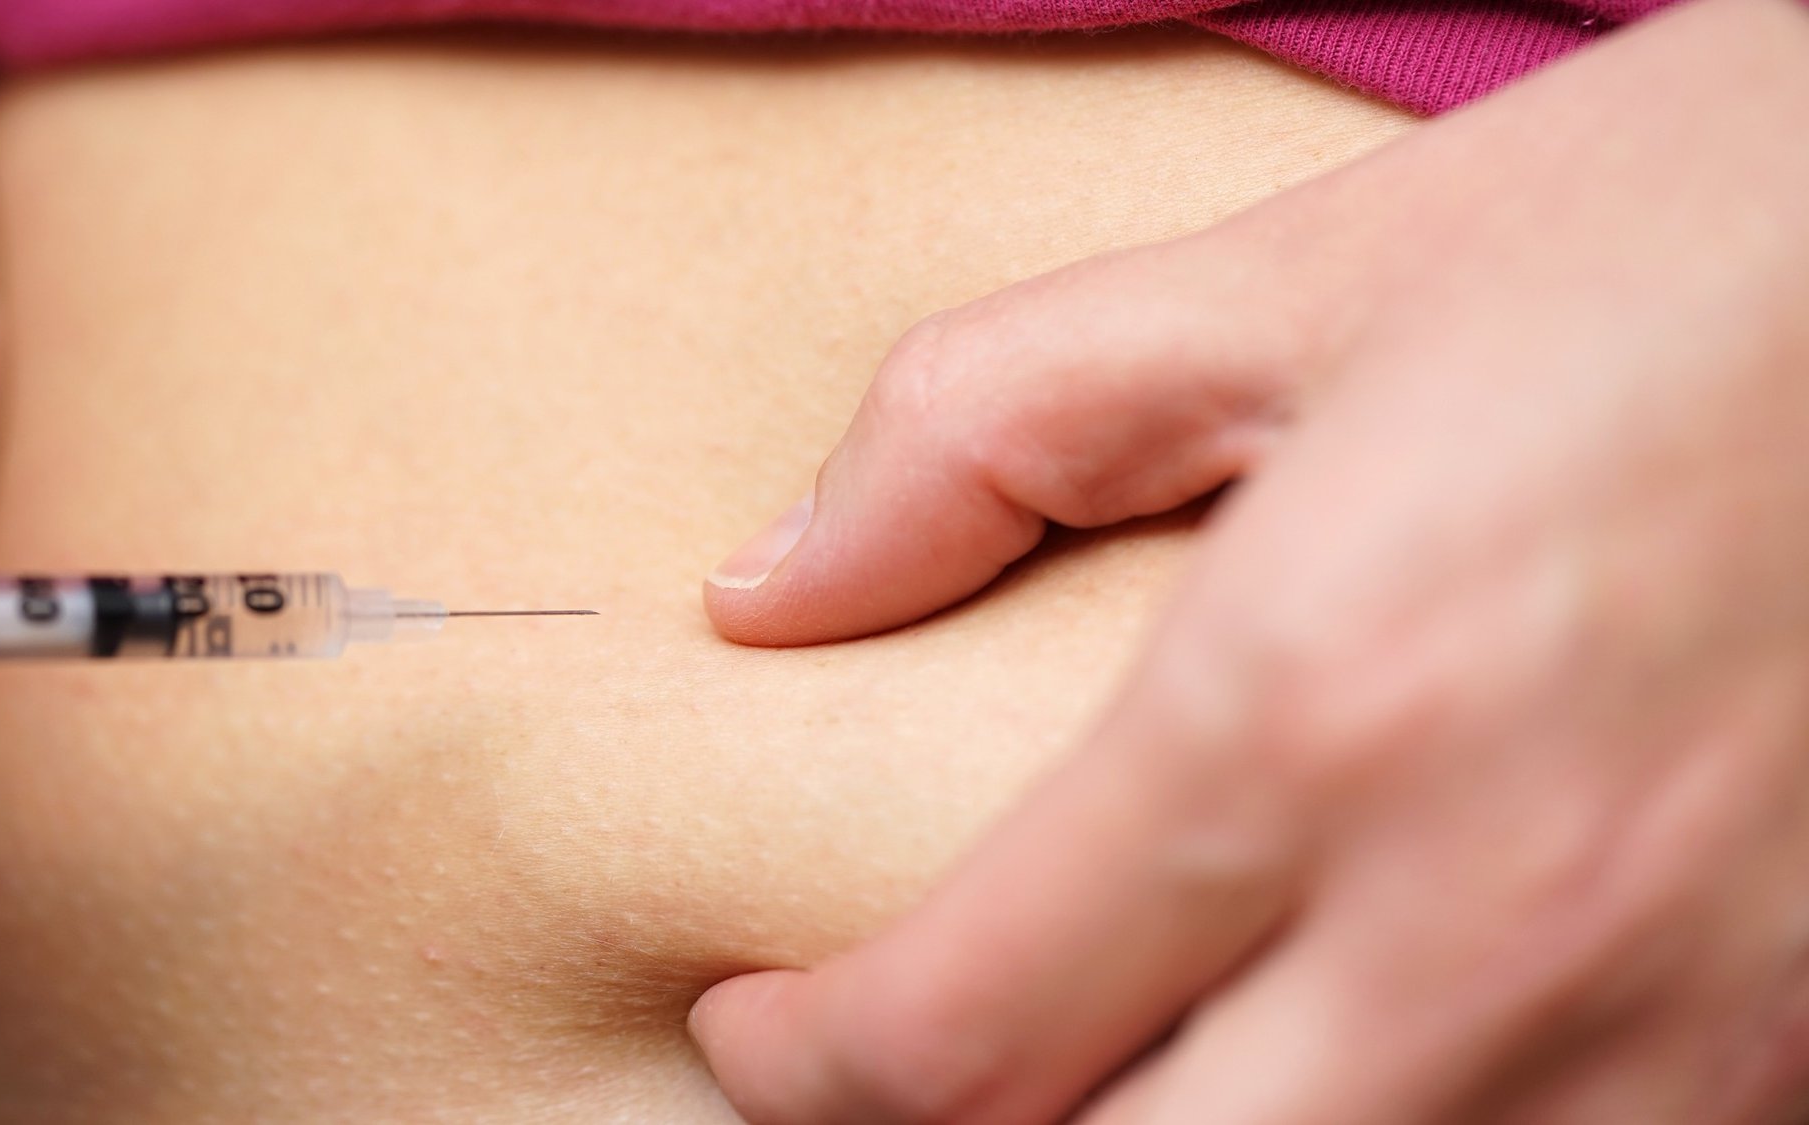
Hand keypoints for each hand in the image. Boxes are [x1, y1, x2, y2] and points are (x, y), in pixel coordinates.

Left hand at [690, 0, 1808, 1120]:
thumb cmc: (1677, 237)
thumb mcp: (1295, 283)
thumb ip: (978, 435)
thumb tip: (769, 593)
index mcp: (1311, 708)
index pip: (958, 1034)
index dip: (802, 1063)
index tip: (757, 1017)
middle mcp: (1485, 919)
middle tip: (901, 1061)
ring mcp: (1666, 1021)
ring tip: (1094, 1058)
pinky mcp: (1789, 1045)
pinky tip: (1322, 1056)